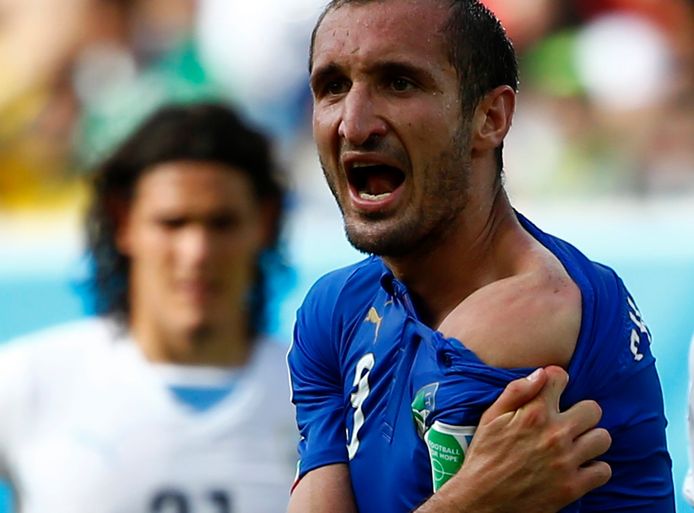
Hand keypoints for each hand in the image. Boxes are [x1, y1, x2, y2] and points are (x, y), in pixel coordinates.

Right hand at [417, 366, 611, 512]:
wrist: (481, 500)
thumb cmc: (484, 456)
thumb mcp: (490, 418)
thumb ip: (516, 391)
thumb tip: (541, 373)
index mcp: (533, 413)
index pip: (560, 378)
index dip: (557, 381)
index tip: (554, 390)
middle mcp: (554, 433)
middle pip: (593, 409)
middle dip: (581, 412)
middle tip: (568, 422)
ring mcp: (566, 461)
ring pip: (603, 438)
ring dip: (591, 439)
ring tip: (576, 444)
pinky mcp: (573, 486)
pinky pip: (604, 470)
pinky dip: (594, 468)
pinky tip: (579, 466)